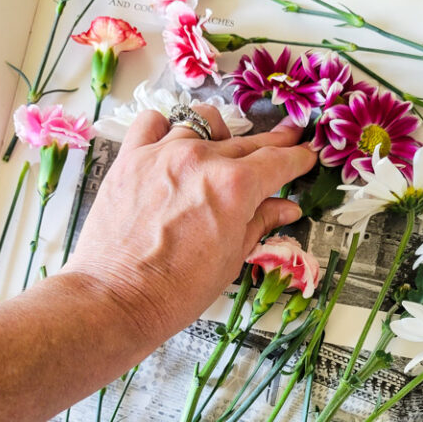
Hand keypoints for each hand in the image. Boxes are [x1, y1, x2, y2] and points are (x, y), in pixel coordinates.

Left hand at [62, 105, 316, 351]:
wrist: (117, 299)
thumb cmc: (176, 290)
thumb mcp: (231, 258)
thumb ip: (259, 223)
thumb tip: (284, 208)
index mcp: (235, 187)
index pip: (278, 161)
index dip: (297, 158)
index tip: (305, 156)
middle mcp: (202, 160)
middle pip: (246, 142)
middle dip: (271, 143)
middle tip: (286, 140)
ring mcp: (163, 154)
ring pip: (202, 122)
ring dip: (219, 134)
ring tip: (222, 148)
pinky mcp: (131, 158)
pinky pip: (153, 122)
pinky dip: (167, 127)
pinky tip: (173, 142)